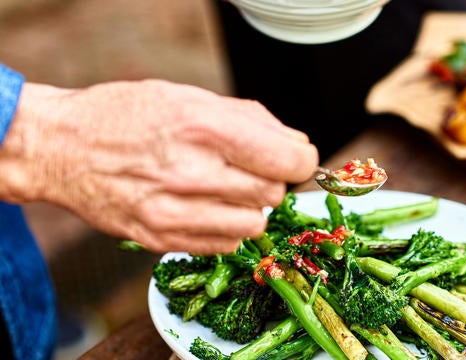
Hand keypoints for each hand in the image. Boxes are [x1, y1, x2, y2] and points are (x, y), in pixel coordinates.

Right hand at [0, 79, 318, 253]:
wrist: (62, 148)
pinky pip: (224, 245)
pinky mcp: (161, 238)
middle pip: (273, 193)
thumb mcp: (190, 96)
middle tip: (244, 168)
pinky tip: (203, 207)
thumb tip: (297, 145)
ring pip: (253, 225)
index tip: (292, 158)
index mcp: (203, 127)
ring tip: (222, 189)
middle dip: (269, 180)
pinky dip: (225, 229)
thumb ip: (251, 120)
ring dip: (248, 207)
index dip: (300, 159)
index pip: (289, 160)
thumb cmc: (125, 116)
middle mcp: (191, 173)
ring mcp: (174, 211)